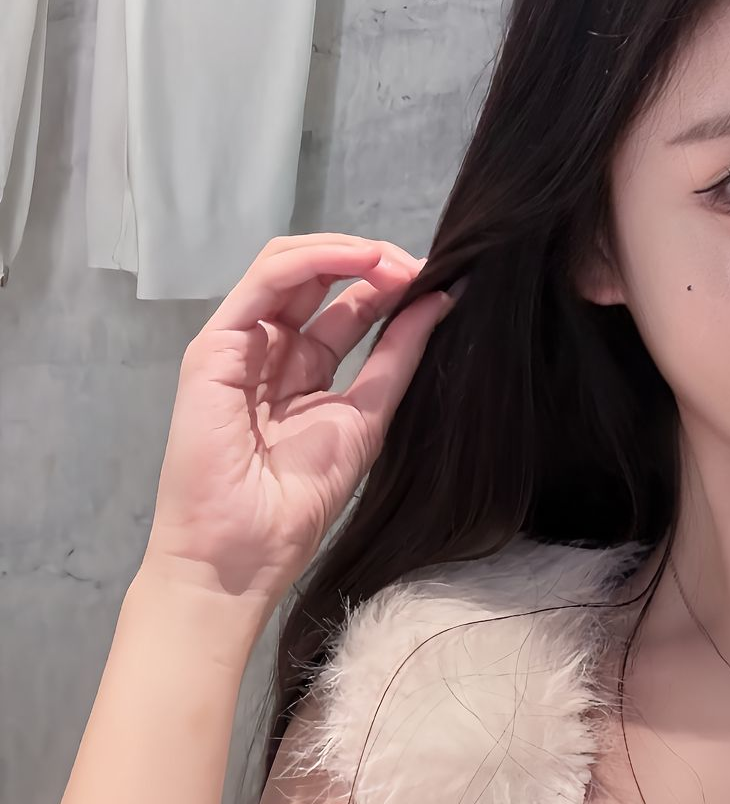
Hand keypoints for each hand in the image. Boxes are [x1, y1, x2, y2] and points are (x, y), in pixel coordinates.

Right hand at [139, 233, 455, 620]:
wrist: (246, 550)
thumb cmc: (299, 499)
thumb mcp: (368, 415)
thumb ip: (399, 355)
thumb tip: (440, 300)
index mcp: (303, 371)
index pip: (347, 307)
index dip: (390, 287)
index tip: (438, 280)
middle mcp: (270, 351)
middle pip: (318, 279)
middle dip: (373, 263)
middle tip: (421, 267)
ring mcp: (239, 345)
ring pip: (289, 267)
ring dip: (347, 253)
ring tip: (395, 262)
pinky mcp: (215, 346)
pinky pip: (265, 281)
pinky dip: (314, 259)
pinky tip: (359, 261)